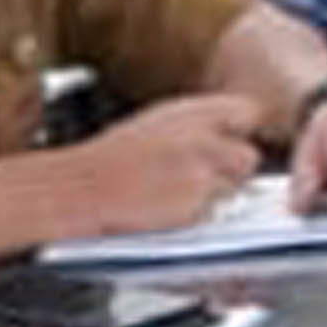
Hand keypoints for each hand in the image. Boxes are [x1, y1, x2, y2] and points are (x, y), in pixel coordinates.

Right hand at [68, 91, 261, 232]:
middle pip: (248, 157)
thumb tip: (228, 135)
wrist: (77, 190)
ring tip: (174, 195)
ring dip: (215, 195)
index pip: (246, 111)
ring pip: (232, 189)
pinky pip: (212, 214)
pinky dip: (197, 216)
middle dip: (233, 171)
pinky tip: (165, 209)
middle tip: (203, 179)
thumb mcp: (152, 126)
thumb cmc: (107, 163)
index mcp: (186, 112)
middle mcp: (200, 137)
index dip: (241, 131)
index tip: (233, 141)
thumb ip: (194, 127)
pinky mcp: (195, 203)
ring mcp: (200, 172)